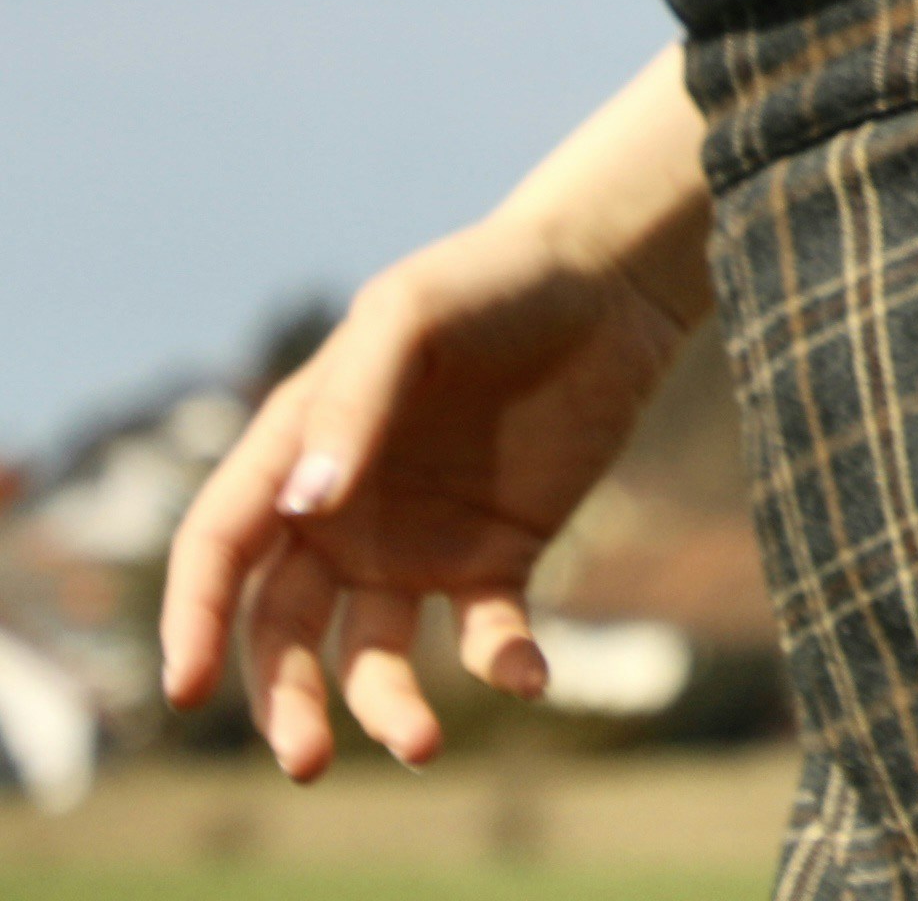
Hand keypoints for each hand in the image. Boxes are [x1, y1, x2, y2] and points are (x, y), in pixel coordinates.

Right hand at [154, 212, 693, 778]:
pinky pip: (486, 631)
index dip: (194, 621)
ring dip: (387, 706)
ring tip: (424, 744)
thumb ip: (351, 404)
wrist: (609, 278)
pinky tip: (529, 676)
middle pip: (283, 632)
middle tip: (308, 761)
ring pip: (373, 654)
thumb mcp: (407, 316)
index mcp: (293, 456)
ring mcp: (417, 543)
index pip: (220, 553)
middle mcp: (340, 517)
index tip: (185, 688)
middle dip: (286, 701)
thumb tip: (305, 508)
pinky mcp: (498, 553)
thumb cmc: (488, 280)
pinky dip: (502, 663)